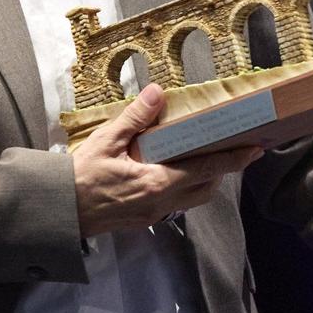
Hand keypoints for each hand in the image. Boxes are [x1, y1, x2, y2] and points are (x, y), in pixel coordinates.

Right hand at [72, 88, 262, 236]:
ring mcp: (152, 215)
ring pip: (192, 200)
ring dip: (204, 181)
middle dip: (223, 171)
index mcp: (156, 183)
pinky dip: (185, 189)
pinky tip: (175, 172)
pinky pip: (175, 205)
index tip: (255, 150)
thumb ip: (135, 118)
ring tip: (208, 158)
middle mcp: (160, 203)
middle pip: (206, 189)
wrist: (57, 212)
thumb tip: (157, 93)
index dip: (233, 160)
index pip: (205, 169)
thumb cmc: (78, 177)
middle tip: (234, 150)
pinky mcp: (143, 219)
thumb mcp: (106, 141)